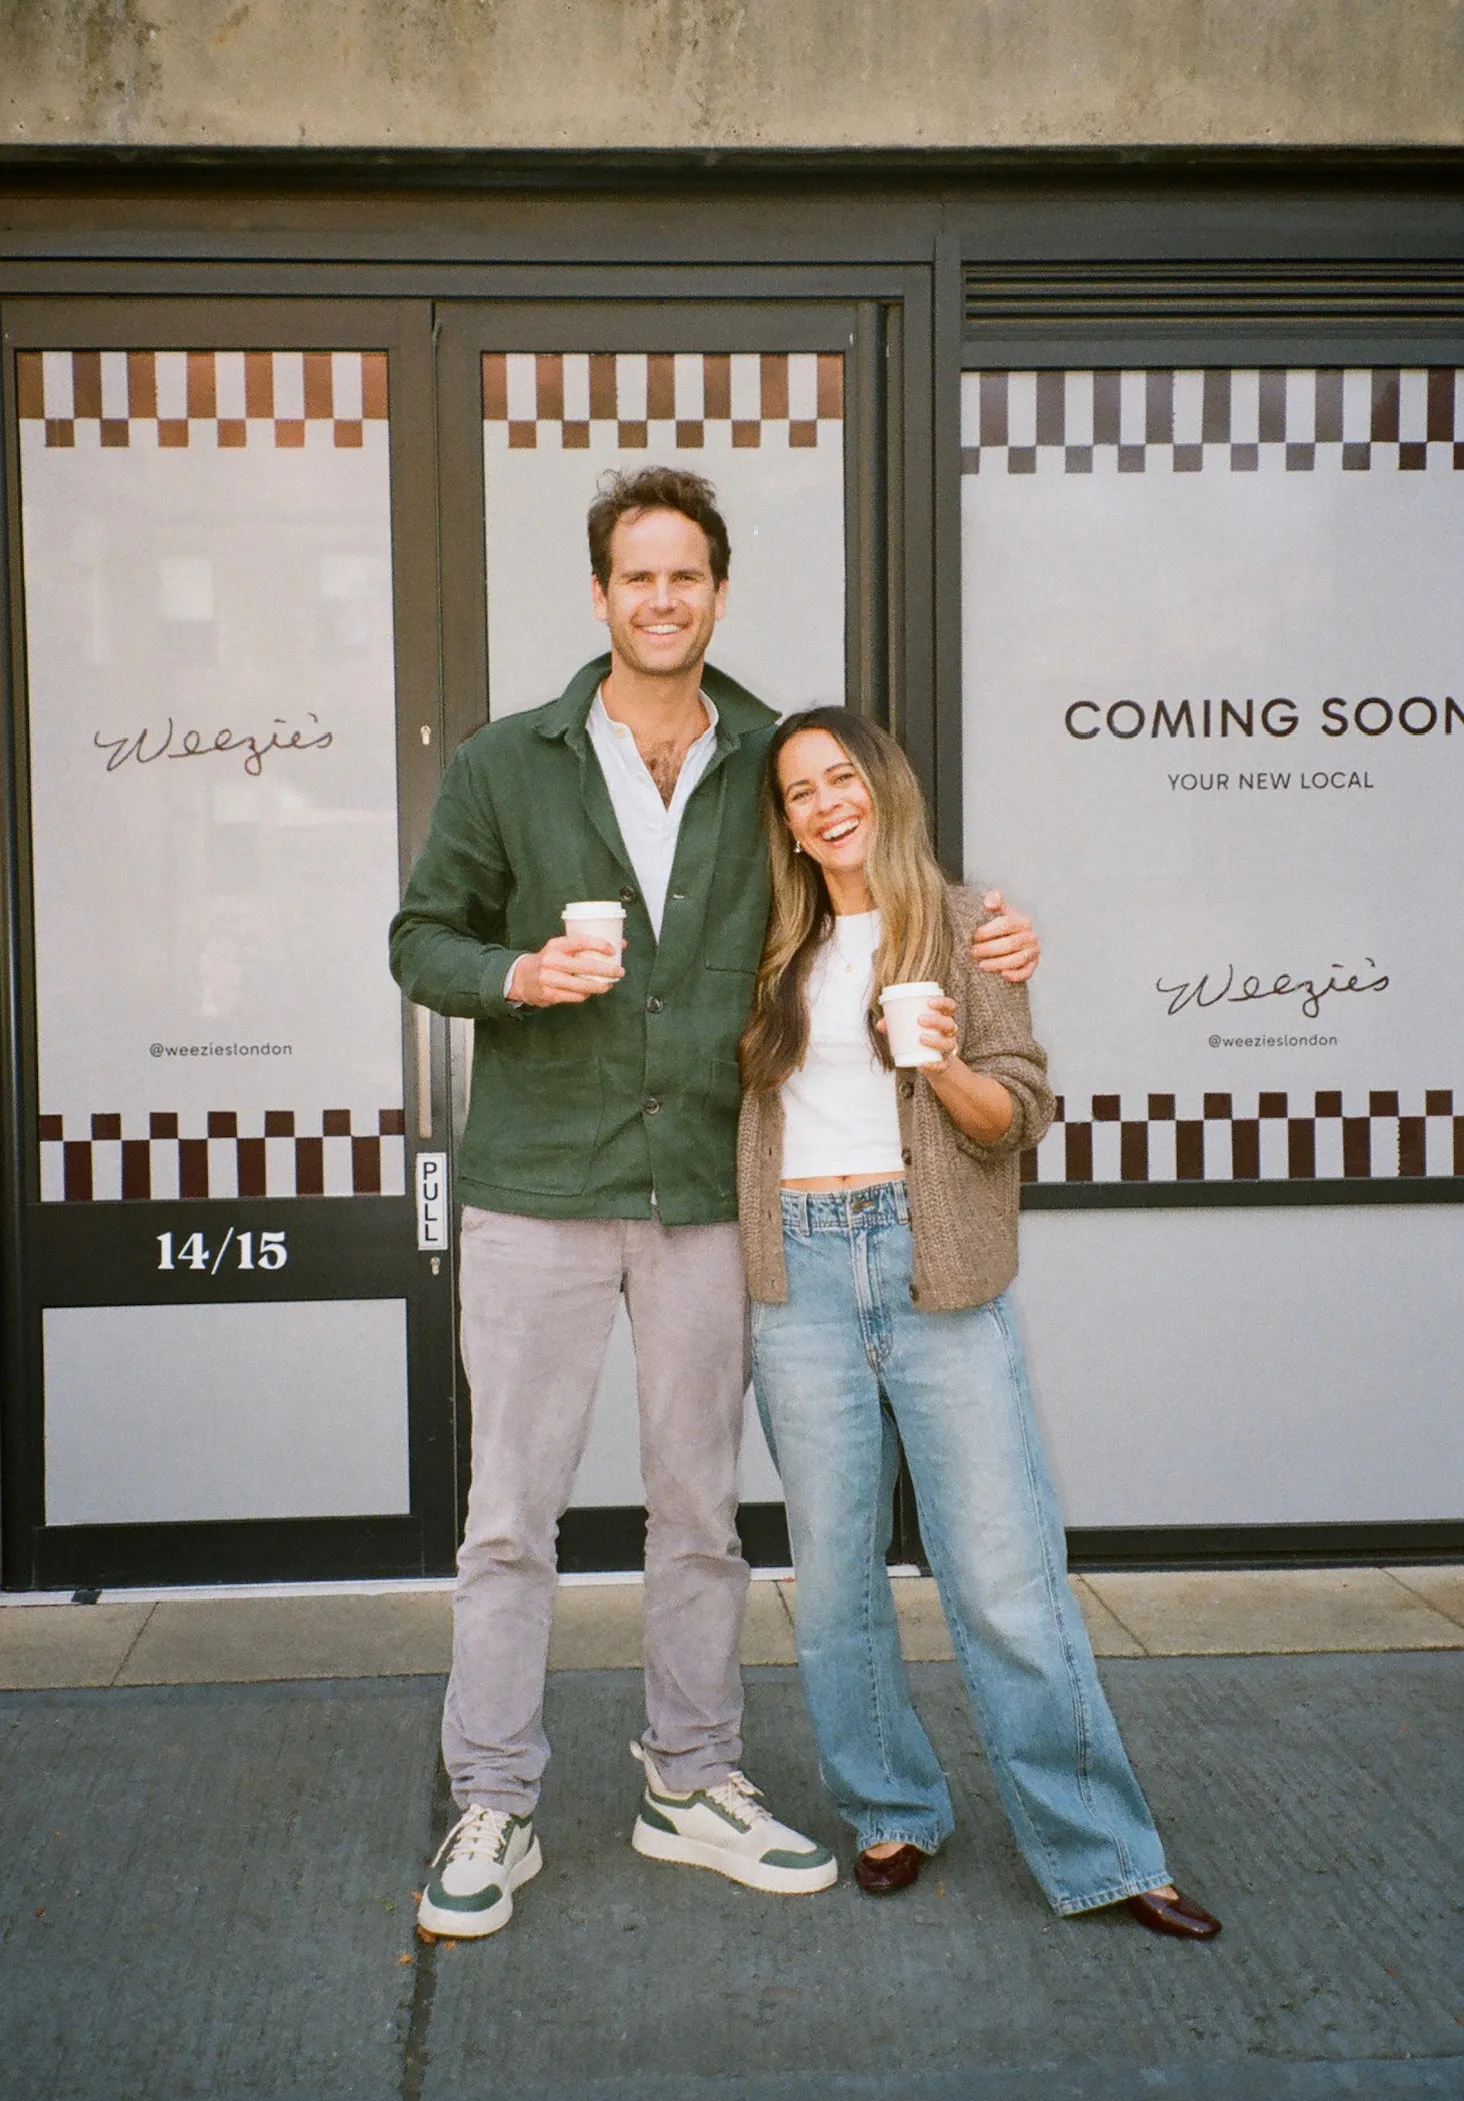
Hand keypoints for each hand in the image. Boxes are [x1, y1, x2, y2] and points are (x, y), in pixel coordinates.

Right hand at [509, 934, 623, 1006]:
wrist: (521, 977)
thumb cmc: (548, 960)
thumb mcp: (560, 949)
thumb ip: (585, 947)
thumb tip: (620, 944)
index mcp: (556, 945)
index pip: (581, 941)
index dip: (599, 945)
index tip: (613, 950)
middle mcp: (551, 960)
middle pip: (585, 966)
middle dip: (607, 970)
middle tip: (619, 972)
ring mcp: (549, 978)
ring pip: (581, 985)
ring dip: (599, 986)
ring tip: (609, 985)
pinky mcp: (549, 994)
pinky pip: (574, 996)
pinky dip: (585, 995)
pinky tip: (590, 992)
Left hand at [876, 996, 959, 1071]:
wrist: (930, 1062)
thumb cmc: (919, 1038)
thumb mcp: (908, 1029)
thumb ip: (895, 1025)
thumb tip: (880, 1024)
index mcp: (943, 1018)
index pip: (950, 1007)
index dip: (943, 1002)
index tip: (930, 1002)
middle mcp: (949, 1032)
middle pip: (949, 1023)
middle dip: (936, 1020)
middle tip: (920, 1020)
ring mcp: (948, 1047)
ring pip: (949, 1043)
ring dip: (936, 1040)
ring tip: (921, 1038)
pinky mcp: (945, 1063)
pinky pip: (944, 1064)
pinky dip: (934, 1064)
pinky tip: (923, 1063)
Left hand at [971, 890, 1038, 983]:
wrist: (1007, 942)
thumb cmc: (999, 926)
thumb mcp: (996, 910)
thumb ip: (993, 899)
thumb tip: (990, 903)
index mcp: (1022, 921)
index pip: (1006, 924)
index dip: (988, 931)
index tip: (974, 936)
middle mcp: (1031, 937)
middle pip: (1010, 944)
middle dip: (989, 949)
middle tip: (973, 952)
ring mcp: (1033, 953)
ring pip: (1017, 959)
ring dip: (998, 963)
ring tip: (981, 965)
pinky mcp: (1032, 967)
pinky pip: (1026, 973)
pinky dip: (1015, 975)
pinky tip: (1001, 975)